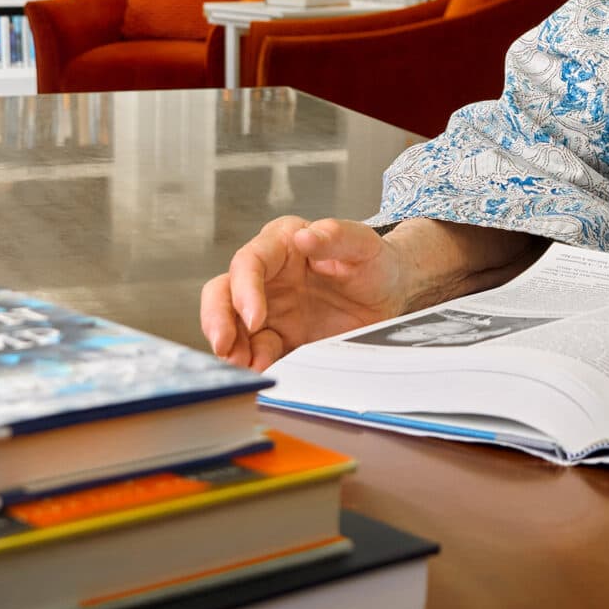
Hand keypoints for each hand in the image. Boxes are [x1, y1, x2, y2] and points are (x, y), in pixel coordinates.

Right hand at [200, 216, 419, 368]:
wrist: (391, 294)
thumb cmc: (374, 262)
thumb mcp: (364, 245)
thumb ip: (336, 236)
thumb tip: (304, 236)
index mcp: (282, 244)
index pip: (249, 262)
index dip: (244, 289)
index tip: (254, 318)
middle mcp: (267, 276)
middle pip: (224, 291)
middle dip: (217, 318)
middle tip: (224, 346)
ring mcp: (269, 308)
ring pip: (232, 325)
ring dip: (231, 346)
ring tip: (243, 367)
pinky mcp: (278, 337)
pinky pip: (256, 351)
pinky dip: (254, 363)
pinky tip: (262, 372)